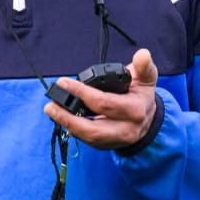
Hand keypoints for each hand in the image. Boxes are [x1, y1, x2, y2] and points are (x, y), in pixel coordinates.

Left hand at [43, 48, 158, 149]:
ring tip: (52, 111)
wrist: (149, 120)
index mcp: (135, 110)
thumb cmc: (142, 95)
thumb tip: (143, 54)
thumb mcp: (146, 78)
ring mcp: (116, 140)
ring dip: (67, 125)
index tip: (64, 82)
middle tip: (50, 105)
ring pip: (88, 137)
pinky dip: (73, 130)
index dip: (82, 93)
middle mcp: (126, 129)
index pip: (104, 102)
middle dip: (68, 117)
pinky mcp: (107, 145)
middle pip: (93, 128)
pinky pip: (87, 141)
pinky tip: (62, 120)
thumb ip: (143, 66)